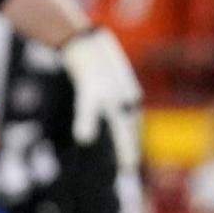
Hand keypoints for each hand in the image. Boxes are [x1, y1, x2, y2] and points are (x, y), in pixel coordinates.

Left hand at [61, 28, 141, 167]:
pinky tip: (118, 119)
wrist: (89, 43)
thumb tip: (83, 140)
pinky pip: (121, 107)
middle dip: (129, 146)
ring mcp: (124, 92)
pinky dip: (121, 119)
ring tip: (127, 147)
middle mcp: (127, 101)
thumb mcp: (87, 96)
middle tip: (128, 166)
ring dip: (127, 134)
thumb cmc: (89, 71)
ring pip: (128, 118)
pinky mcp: (117, 84)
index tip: (127, 169)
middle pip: (130, 129)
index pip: (126, 137)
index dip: (127, 153)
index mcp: (124, 108)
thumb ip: (86, 117)